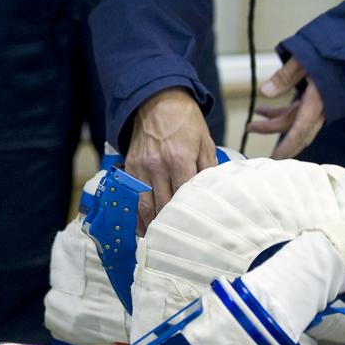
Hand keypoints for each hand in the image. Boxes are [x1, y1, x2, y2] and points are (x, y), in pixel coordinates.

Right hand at [125, 88, 218, 230]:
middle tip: (180, 244)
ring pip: (145, 206)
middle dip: (171, 225)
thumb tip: (213, 193)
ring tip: (160, 241)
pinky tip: (144, 228)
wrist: (157, 101)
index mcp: (179, 159)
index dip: (188, 215)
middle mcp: (157, 166)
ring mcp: (141, 168)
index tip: (195, 231)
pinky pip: (134, 197)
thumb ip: (208, 169)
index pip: (184, 196)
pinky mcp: (130, 168)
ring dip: (152, 225)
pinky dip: (138, 215)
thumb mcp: (205, 141)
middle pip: (163, 205)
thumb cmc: (185, 121)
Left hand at [247, 57, 325, 158]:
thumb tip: (265, 92)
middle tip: (250, 128)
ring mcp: (321, 105)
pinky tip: (266, 110)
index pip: (302, 129)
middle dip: (272, 131)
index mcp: (319, 99)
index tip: (275, 157)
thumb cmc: (333, 51)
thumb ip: (285, 76)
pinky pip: (299, 113)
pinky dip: (283, 113)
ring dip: (274, 121)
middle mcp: (321, 107)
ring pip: (295, 121)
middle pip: (295, 128)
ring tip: (254, 117)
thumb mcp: (305, 58)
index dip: (288, 145)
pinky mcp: (319, 100)